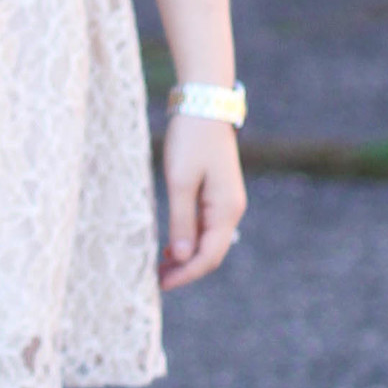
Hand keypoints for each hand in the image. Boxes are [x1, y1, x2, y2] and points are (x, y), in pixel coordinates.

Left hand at [158, 114, 245, 291]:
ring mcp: (226, 201)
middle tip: (156, 280)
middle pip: (211, 252)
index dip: (186, 274)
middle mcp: (231, 209)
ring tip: (159, 267)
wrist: (203, 104)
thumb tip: (183, 258)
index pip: (209, 256)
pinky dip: (188, 239)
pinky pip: (205, 226)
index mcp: (227, 210)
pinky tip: (170, 246)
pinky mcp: (216, 192)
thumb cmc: (190, 140)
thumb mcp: (180, 181)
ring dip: (186, 256)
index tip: (160, 284)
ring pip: (208, 240)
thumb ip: (182, 221)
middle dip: (186, 270)